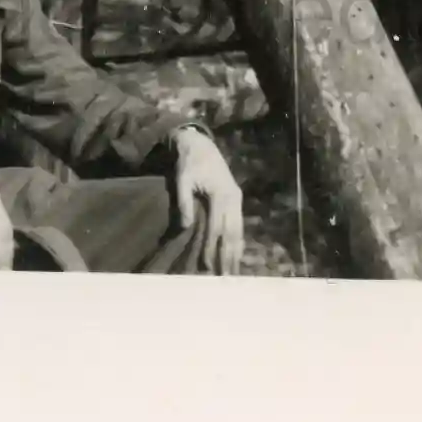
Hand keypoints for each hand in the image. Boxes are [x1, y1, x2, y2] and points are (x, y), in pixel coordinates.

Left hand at [168, 125, 245, 275]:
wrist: (200, 144)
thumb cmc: (188, 162)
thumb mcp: (182, 179)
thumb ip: (184, 202)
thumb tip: (185, 227)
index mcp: (221, 194)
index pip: (217, 227)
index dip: (211, 247)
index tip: (206, 265)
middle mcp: (234, 198)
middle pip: (232, 233)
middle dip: (228, 256)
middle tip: (226, 278)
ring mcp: (237, 199)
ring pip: (239, 230)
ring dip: (236, 252)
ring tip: (233, 271)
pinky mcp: (236, 200)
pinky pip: (239, 225)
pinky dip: (238, 241)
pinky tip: (236, 254)